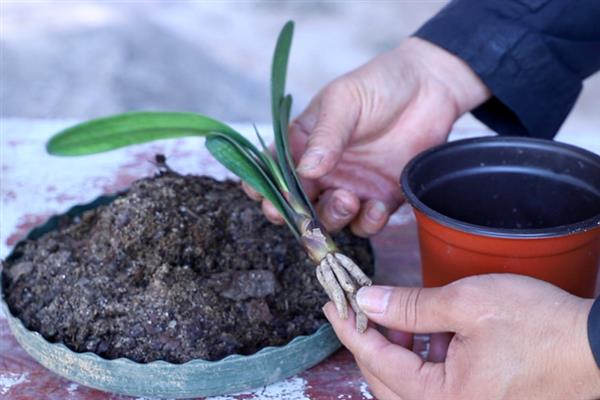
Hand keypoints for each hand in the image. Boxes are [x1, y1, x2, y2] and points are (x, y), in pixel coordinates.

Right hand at [244, 37, 488, 235]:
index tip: (267, 200)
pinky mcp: (381, 198)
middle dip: (298, 216)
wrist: (430, 86)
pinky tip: (377, 207)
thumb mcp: (344, 101)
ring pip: (330, 219)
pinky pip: (366, 224)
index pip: (275, 172)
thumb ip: (325, 136)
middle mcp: (323, 171)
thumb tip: (305, 171)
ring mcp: (351, 186)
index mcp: (303, 144)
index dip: (266, 190)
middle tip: (305, 214)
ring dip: (333, 218)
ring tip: (347, 199)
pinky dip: (368, 223)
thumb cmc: (379, 84)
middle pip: (299, 205)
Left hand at [324, 274, 599, 398]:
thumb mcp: (467, 304)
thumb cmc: (540, 326)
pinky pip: (432, 388)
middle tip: (358, 308)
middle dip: (368, 342)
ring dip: (394, 352)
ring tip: (395, 317)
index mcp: (443, 399)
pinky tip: (427, 334)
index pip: (376, 362)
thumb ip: (409, 307)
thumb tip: (366, 301)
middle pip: (386, 382)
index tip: (332, 304)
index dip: (350, 329)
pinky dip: (420, 361)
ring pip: (407, 387)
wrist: (596, 348)